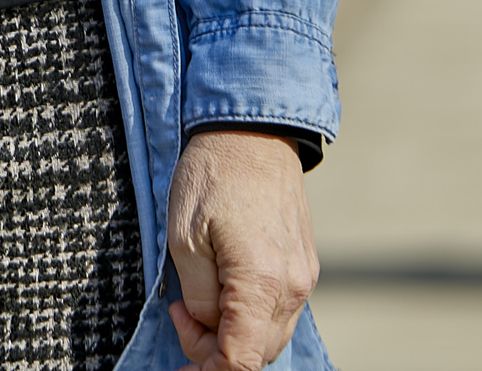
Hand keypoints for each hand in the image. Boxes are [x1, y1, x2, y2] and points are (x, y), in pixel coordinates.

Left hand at [164, 129, 317, 370]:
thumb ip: (198, 295)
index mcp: (262, 283)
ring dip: (231, 335)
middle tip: (178, 319)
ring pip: (269, 334)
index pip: (243, 359)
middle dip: (215, 353)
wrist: (252, 133)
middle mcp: (292, 287)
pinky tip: (217, 293)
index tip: (180, 368)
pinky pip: (277, 311)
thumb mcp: (184, 237)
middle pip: (259, 353)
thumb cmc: (212, 177)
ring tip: (191, 305)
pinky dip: (247, 316)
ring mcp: (303, 278)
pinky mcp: (302, 266)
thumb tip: (205, 326)